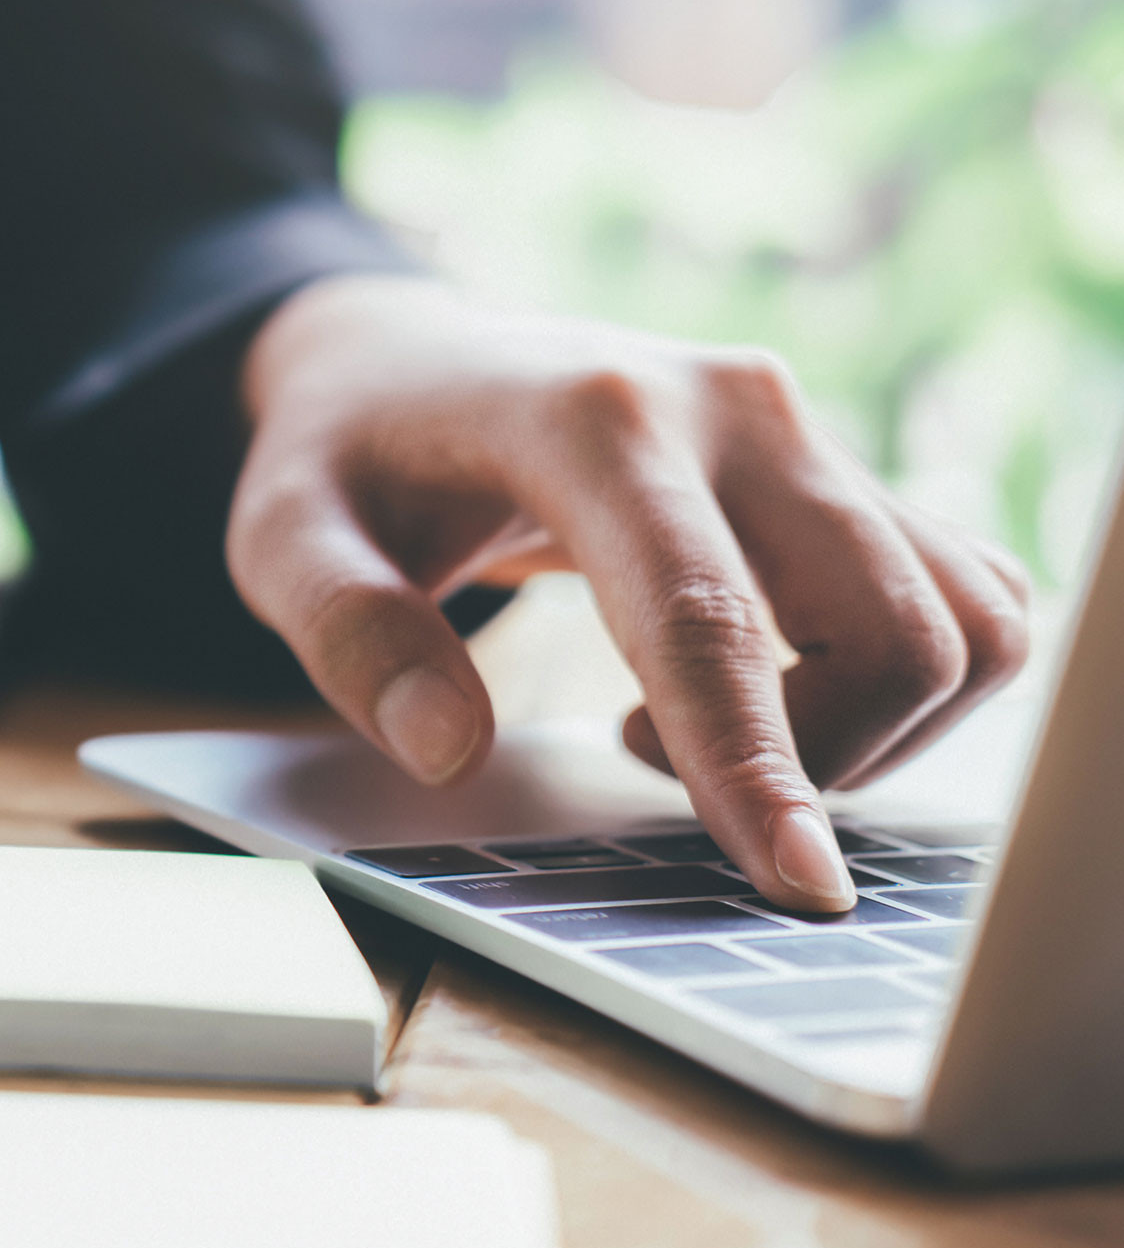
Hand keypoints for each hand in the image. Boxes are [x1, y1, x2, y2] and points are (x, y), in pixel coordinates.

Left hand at [226, 275, 1028, 911]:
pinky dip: (901, 684)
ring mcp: (804, 428)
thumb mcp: (282, 537)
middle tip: (641, 756)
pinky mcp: (842, 467)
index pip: (706, 616)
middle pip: (886, 628)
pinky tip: (762, 684)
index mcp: (593, 416)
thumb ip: (349, 636)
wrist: (407, 361)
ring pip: (957, 619)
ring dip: (864, 728)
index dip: (757, 761)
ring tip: (688, 717)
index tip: (798, 886)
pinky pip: (964, 595)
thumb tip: (446, 751)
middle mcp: (733, 404)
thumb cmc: (346, 459)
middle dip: (812, 761)